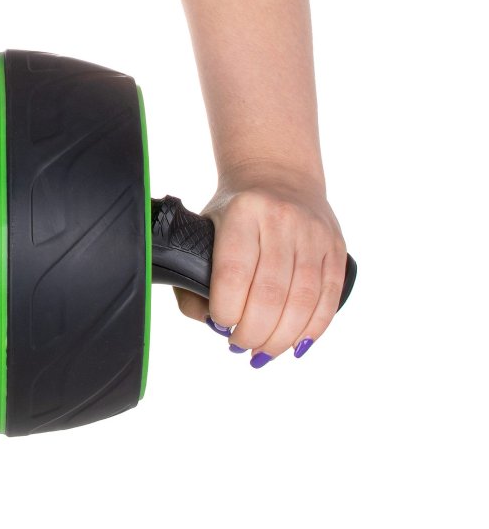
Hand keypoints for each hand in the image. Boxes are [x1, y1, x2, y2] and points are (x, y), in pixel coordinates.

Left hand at [173, 164, 346, 366]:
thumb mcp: (203, 231)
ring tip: (263, 352)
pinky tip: (295, 343)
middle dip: (253, 332)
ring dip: (282, 338)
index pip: (234, 272)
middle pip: (270, 293)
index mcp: (242, 213)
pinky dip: (312, 328)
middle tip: (239, 346)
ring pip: (302, 300)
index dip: (226, 309)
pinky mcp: (335, 247)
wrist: (277, 176)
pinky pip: (328, 298)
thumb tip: (209, 323)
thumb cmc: (233, 215)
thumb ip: (192, 277)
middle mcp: (281, 220)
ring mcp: (313, 233)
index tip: (220, 324)